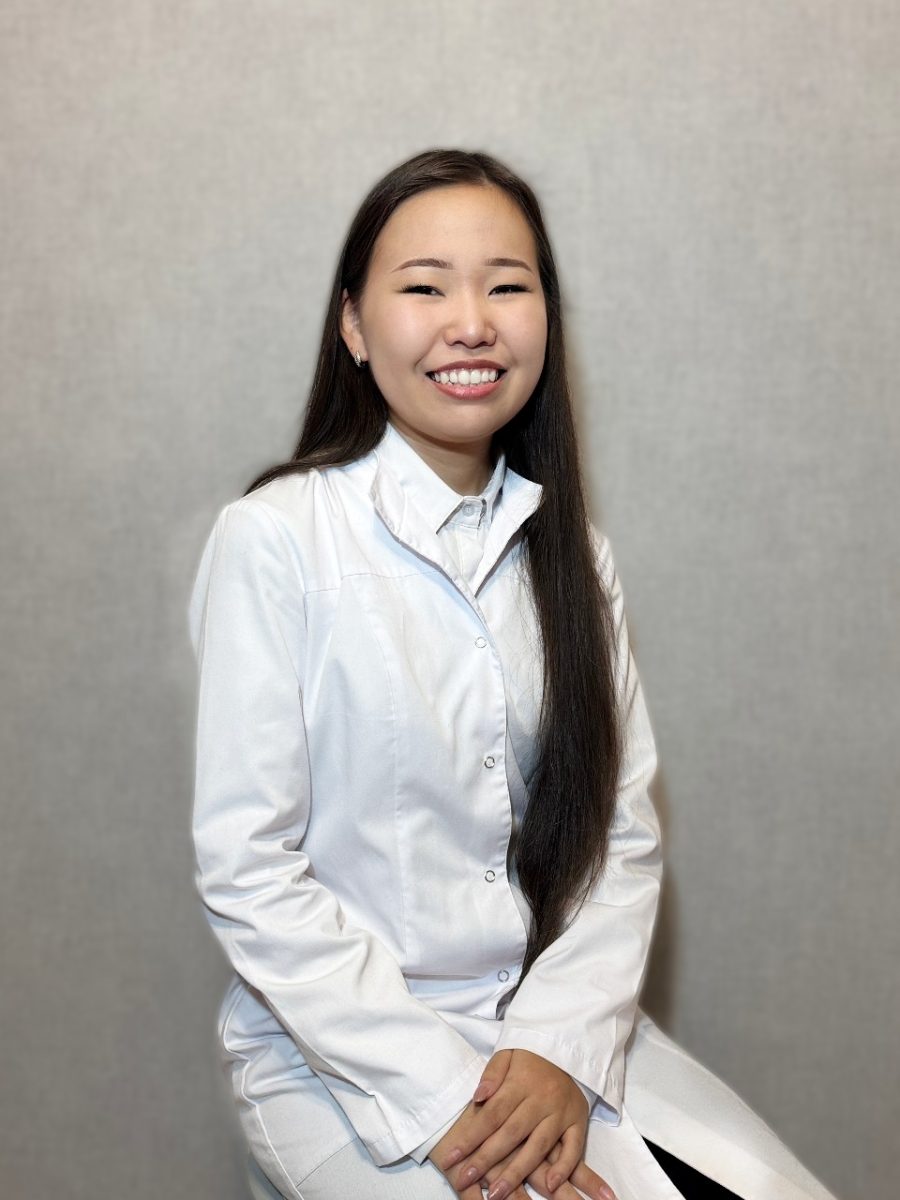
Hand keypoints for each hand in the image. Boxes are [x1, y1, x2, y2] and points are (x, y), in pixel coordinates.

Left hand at [431, 1049, 613, 1198]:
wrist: (567, 1045)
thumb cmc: (529, 1056)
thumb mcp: (507, 1053)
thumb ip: (491, 1074)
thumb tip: (478, 1097)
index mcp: (521, 1082)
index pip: (492, 1114)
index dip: (471, 1138)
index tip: (451, 1158)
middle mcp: (541, 1099)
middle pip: (511, 1134)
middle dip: (486, 1160)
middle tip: (465, 1180)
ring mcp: (561, 1112)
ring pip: (539, 1146)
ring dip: (517, 1172)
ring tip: (497, 1194)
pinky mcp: (579, 1120)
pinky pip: (574, 1148)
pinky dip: (564, 1168)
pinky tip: (548, 1186)